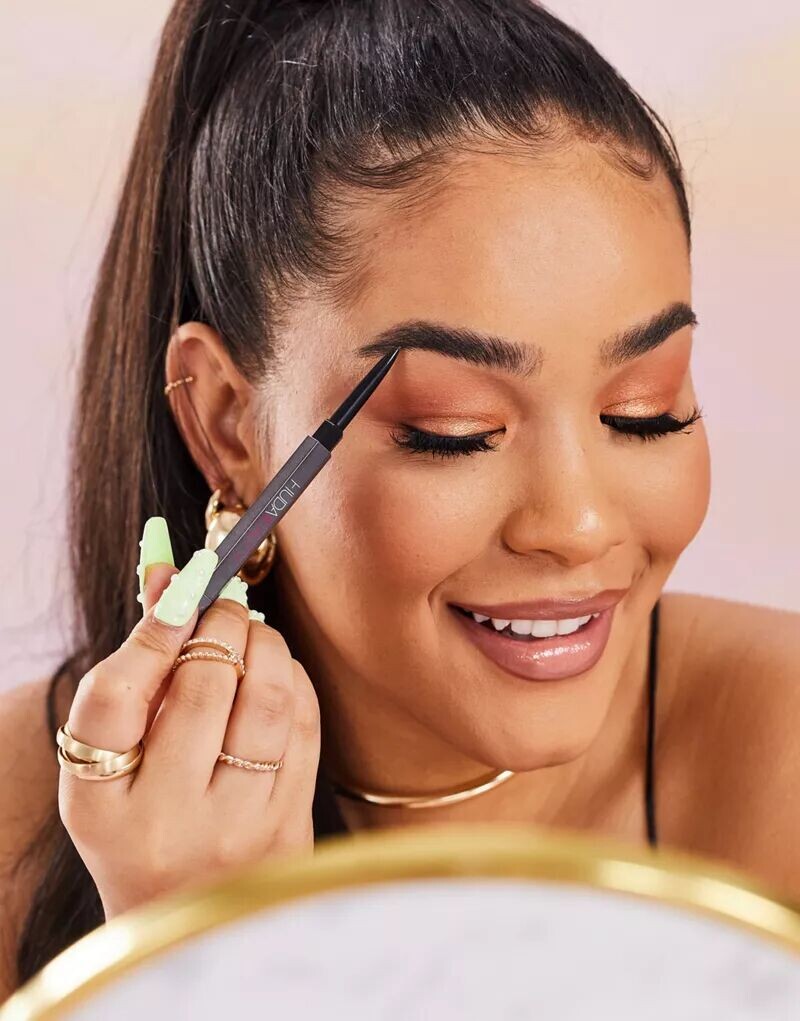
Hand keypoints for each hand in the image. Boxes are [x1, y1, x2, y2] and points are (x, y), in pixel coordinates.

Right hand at [57, 522, 320, 920]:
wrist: (186, 918)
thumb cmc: (137, 821)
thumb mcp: (109, 761)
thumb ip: (134, 670)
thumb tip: (170, 576)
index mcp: (101, 804)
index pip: (116, 697)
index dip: (152, 630)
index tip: (179, 589)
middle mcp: (169, 821)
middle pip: (204, 687)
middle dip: (220, 623)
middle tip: (221, 602)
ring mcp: (238, 828)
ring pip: (269, 701)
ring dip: (264, 644)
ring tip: (249, 632)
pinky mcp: (291, 826)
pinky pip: (306, 726)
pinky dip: (294, 679)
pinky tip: (275, 671)